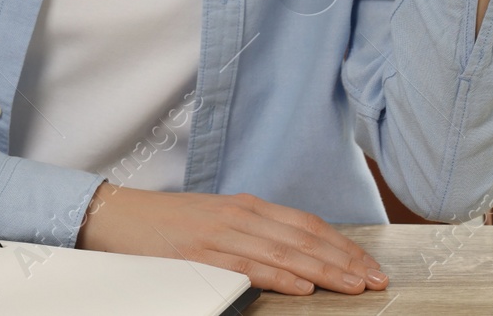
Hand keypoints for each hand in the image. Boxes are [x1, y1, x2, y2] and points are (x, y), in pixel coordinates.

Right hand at [75, 182, 386, 294]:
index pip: (307, 225)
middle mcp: (241, 214)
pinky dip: (280, 276)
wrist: (116, 215)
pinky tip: (303, 286)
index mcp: (247, 206)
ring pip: (285, 252)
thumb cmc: (166, 225)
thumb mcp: (217, 223)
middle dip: (345, 260)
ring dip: (324, 271)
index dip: (342, 245)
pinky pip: (248, 265)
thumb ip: (253, 234)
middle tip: (376, 280)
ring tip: (353, 286)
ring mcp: (221, 232)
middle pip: (305, 237)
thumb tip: (294, 256)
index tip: (368, 265)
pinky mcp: (201, 252)